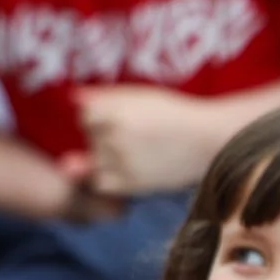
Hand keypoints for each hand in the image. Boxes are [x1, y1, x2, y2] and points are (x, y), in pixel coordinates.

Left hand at [71, 85, 223, 196]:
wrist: (206, 142)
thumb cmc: (175, 114)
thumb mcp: (141, 96)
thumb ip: (106, 96)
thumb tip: (73, 98)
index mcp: (114, 111)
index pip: (85, 114)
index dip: (100, 114)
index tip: (119, 115)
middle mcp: (113, 136)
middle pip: (90, 135)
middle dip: (102, 133)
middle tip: (133, 134)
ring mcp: (120, 162)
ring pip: (93, 159)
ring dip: (104, 155)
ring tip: (132, 151)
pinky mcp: (130, 183)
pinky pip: (100, 183)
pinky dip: (106, 178)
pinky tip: (124, 170)